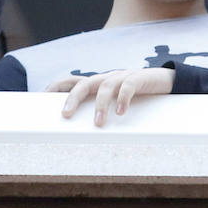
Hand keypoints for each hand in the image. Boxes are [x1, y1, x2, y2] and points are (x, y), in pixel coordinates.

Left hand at [48, 67, 176, 126]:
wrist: (165, 81)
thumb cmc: (136, 94)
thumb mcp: (115, 100)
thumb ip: (99, 108)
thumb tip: (82, 130)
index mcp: (99, 82)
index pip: (73, 81)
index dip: (57, 87)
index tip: (42, 98)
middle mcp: (107, 77)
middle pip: (84, 83)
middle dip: (73, 98)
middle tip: (66, 114)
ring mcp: (123, 76)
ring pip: (106, 86)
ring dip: (100, 105)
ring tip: (99, 123)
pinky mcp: (139, 78)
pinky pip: (128, 86)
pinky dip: (123, 99)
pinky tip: (121, 112)